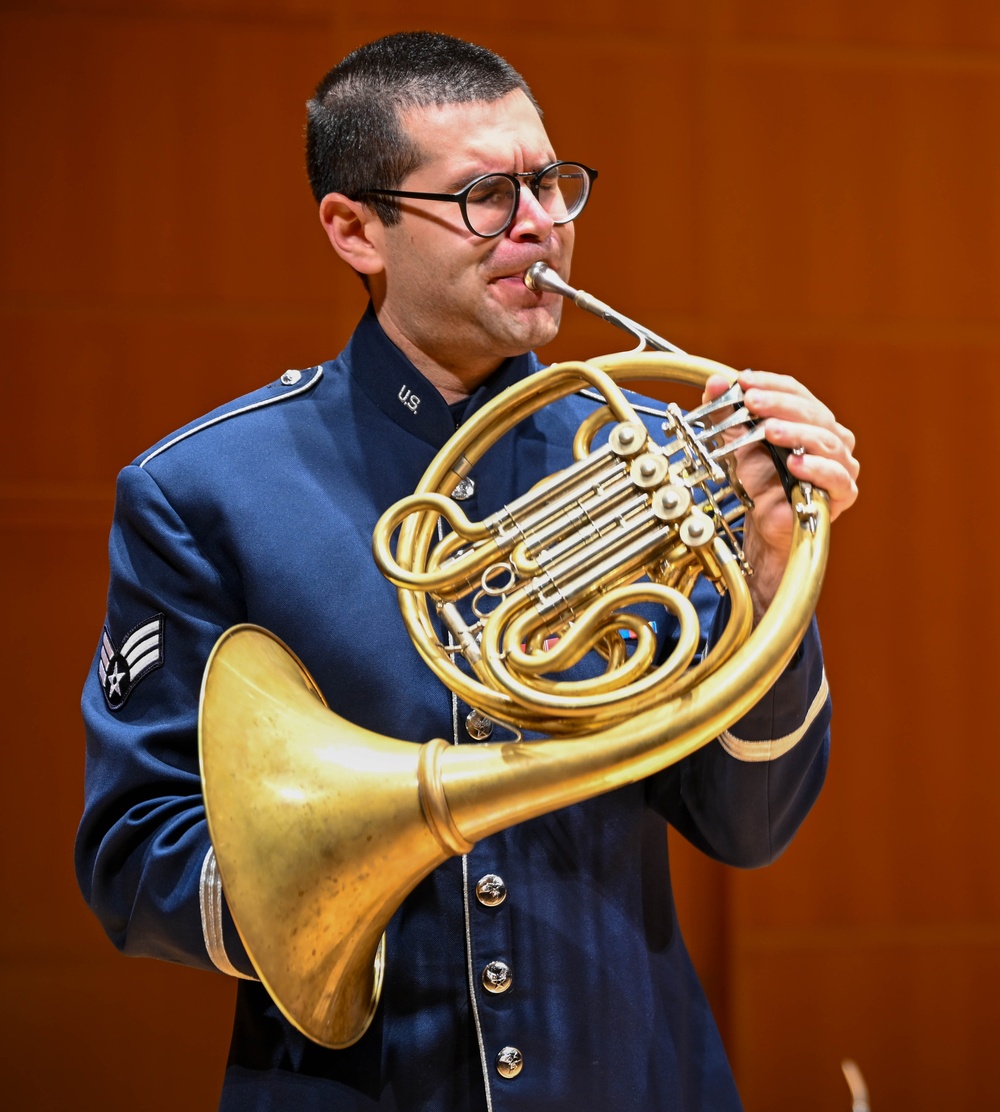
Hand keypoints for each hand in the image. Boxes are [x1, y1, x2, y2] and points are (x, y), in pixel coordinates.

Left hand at [702, 369, 859, 619]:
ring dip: (796, 433)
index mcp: (810, 420)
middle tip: (752, 401)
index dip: (771, 384)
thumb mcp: (736, 442)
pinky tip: (795, 464)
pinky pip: (837, 478)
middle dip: (779, 404)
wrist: (762, 525)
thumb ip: (725, 412)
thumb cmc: (759, 483)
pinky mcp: (842, 493)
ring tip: (769, 430)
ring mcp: (840, 465)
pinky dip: (816, 469)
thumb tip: (716, 383)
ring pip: (827, 441)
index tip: (744, 381)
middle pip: (812, 413)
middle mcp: (831, 438)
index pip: (796, 392)